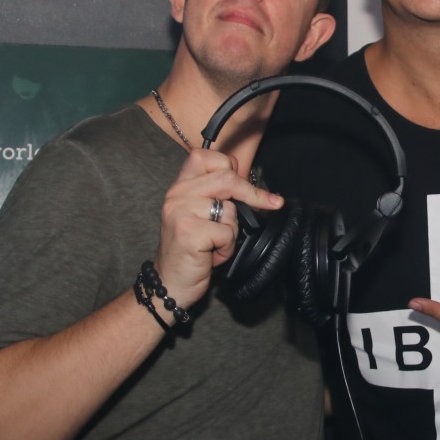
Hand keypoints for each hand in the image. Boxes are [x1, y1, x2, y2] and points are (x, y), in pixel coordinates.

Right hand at [155, 150, 282, 308]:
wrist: (170, 283)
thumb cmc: (190, 250)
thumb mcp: (199, 216)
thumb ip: (215, 196)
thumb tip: (248, 184)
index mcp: (180, 186)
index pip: (206, 156)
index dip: (229, 166)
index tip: (246, 182)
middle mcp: (176, 195)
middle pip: (226, 178)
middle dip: (252, 194)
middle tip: (269, 204)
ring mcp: (180, 212)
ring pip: (231, 210)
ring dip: (232, 231)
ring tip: (215, 243)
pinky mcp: (188, 232)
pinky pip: (226, 233)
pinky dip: (226, 248)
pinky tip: (211, 254)